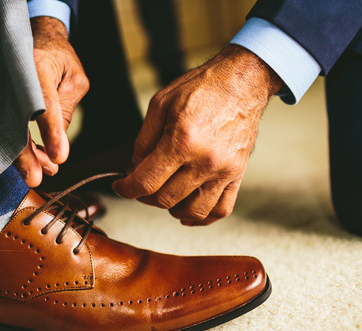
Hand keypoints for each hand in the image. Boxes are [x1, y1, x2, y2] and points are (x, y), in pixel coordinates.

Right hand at [15, 16, 88, 186]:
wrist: (36, 38)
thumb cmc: (59, 58)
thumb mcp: (74, 80)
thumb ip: (67, 110)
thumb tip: (57, 146)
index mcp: (37, 65)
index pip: (44, 102)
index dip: (50, 131)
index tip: (59, 157)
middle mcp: (14, 77)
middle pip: (17, 120)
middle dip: (25, 154)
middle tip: (35, 179)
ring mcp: (3, 89)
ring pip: (8, 129)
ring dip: (24, 156)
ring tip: (40, 174)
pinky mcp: (0, 102)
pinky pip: (7, 129)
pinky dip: (21, 148)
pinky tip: (37, 161)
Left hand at [113, 45, 281, 224]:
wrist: (241, 82)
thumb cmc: (202, 88)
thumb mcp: (160, 105)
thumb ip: (143, 141)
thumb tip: (134, 169)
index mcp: (182, 142)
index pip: (146, 182)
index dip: (126, 189)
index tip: (121, 186)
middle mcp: (205, 161)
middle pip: (165, 199)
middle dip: (145, 196)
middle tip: (140, 185)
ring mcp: (224, 171)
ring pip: (192, 211)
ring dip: (171, 208)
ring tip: (163, 194)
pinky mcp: (237, 174)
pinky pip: (221, 209)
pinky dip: (202, 218)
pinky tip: (187, 212)